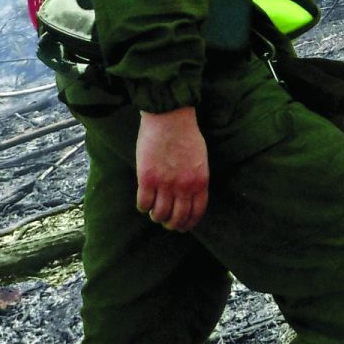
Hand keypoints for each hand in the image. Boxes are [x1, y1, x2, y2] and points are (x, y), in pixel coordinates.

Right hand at [136, 106, 208, 230]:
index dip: (188, 223)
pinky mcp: (147, 178)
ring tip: (154, 211)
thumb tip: (189, 195)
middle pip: (177, 218)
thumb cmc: (185, 134)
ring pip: (160, 214)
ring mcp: (165, 183)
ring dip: (156, 216)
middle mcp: (184, 187)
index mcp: (200, 182)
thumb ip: (196, 178)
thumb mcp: (200, 159)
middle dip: (171, 224)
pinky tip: (143, 201)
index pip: (196, 213)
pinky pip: (144, 203)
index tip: (182, 226)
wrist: (169, 116)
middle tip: (165, 221)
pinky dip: (143, 206)